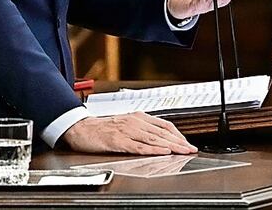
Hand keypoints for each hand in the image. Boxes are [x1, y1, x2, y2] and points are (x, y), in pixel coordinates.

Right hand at [61, 112, 197, 154]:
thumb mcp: (126, 124)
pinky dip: (151, 150)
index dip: (178, 135)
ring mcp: (126, 131)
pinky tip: (161, 153)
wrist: (80, 128)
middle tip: (190, 149)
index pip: (164, 125)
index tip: (187, 143)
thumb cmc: (102, 129)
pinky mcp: (117, 141)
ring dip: (170, 146)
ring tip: (181, 152)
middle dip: (178, 142)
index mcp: (138, 117)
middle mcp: (134, 121)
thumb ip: (142, 130)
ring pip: (153, 139)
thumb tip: (161, 139)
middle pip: (161, 132)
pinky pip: (137, 146)